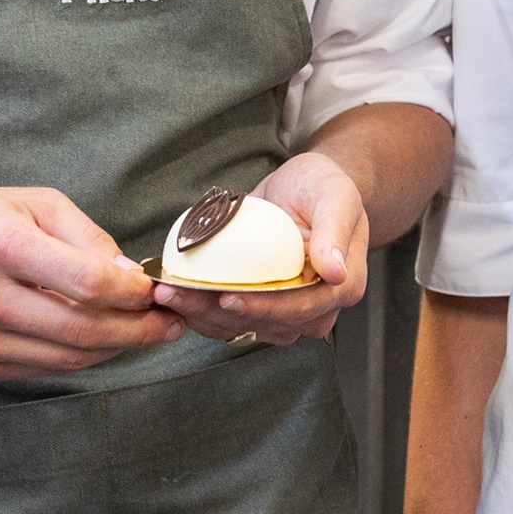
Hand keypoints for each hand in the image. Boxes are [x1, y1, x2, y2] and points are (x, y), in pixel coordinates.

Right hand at [0, 184, 184, 378]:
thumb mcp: (33, 202)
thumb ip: (87, 238)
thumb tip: (132, 275)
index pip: (87, 282)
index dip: (133, 292)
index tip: (156, 290)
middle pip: (83, 329)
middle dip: (138, 330)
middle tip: (169, 323)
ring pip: (69, 358)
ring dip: (117, 348)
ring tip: (144, 332)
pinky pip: (46, 369)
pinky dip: (82, 357)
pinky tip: (101, 339)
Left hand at [154, 149, 370, 345]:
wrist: (306, 187)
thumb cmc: (323, 187)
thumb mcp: (335, 196)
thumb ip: (335, 231)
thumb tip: (336, 273)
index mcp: (343, 286)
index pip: (301, 309)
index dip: (264, 309)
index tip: (228, 300)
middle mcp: (317, 307)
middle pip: (267, 324)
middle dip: (219, 314)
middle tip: (178, 294)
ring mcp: (287, 311)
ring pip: (244, 327)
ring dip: (203, 315)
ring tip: (168, 293)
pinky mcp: (261, 306)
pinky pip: (230, 319)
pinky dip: (202, 310)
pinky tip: (176, 294)